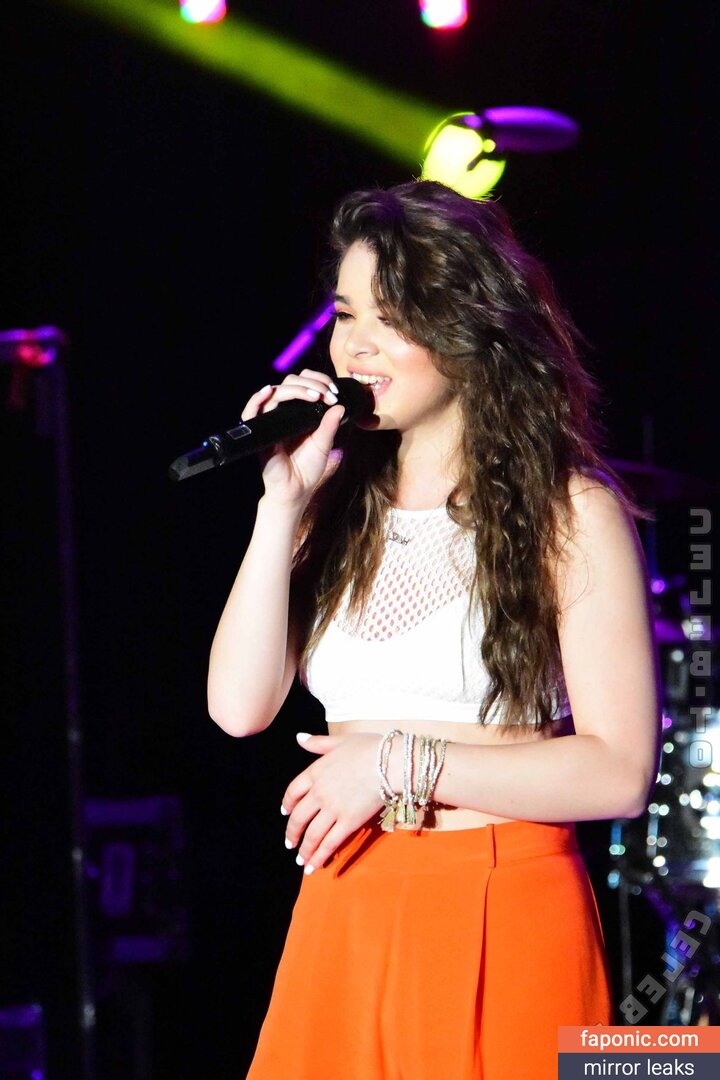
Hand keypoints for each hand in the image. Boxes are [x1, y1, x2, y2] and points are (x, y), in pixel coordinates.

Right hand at [241, 370, 344, 505]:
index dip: (317, 380)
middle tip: (328, 394)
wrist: (295, 490)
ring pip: (274, 392)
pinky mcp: (260, 432)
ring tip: (314, 395)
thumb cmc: (307, 468)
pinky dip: (257, 399)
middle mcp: (282, 412)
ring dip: (295, 389)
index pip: (302, 383)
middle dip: (311, 382)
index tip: (333, 392)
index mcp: (298, 412)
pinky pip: (251, 411)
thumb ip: (330, 425)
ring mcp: (270, 420)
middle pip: (289, 382)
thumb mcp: (323, 444)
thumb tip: (340, 406)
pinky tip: (268, 391)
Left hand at [281, 732, 383, 872]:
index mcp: (315, 772)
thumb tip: (298, 737)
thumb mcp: (339, 741)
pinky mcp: (348, 823)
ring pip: (312, 834)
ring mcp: (332, 809)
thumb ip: (317, 742)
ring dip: (304, 849)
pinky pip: (329, 843)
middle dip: (292, 833)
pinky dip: (319, 856)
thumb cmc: (368, 747)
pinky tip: (313, 866)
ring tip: (301, 861)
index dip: (287, 804)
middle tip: (290, 844)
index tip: (285, 813)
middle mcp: (319, 792)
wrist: (388, 762)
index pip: (293, 791)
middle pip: (298, 817)